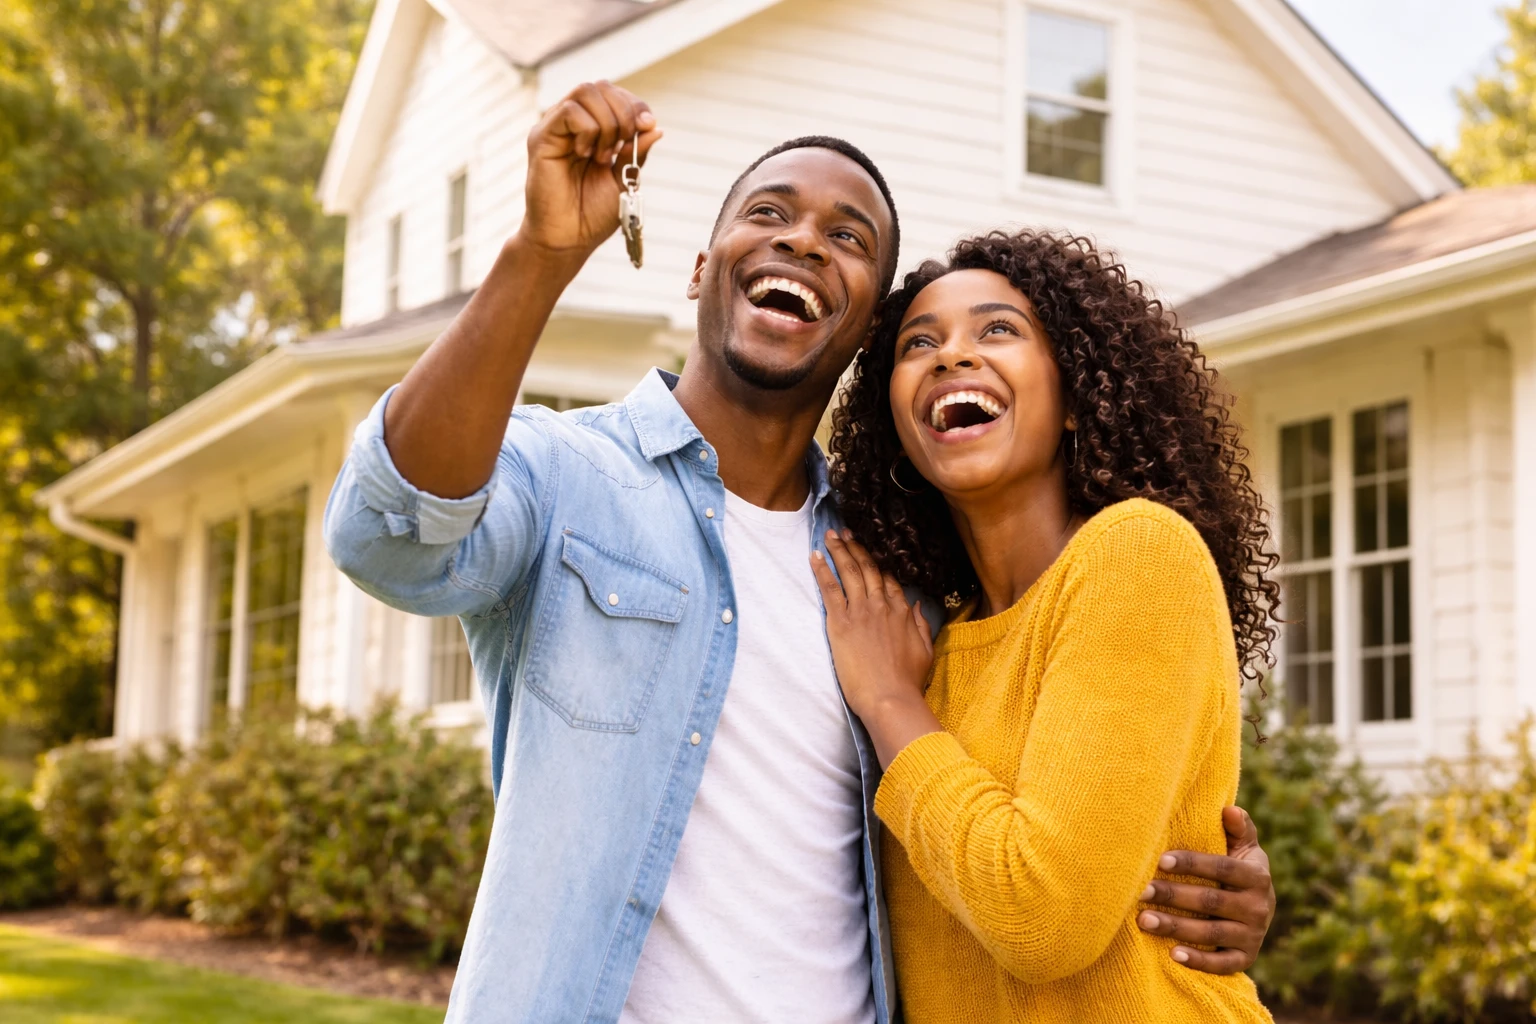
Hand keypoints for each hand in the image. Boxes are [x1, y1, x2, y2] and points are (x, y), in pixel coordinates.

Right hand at [519, 81, 663, 257]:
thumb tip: (655, 127)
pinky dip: (588, 129)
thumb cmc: (592, 213)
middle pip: (601, 86)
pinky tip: (587, 154)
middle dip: (624, 110)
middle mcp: (572, 123)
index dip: (635, 104)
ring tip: (604, 155)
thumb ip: (635, 152)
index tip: (647, 125)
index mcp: (593, 129)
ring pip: (585, 91)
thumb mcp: (623, 178)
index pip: (614, 94)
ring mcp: (555, 128)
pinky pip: (568, 111)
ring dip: (606, 122)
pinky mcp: (541, 137)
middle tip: (625, 144)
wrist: (569, 239)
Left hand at [811, 530, 940, 766]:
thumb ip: (921, 625)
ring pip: (850, 572)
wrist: (891, 698)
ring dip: (839, 551)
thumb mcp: (925, 651)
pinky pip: (830, 589)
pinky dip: (822, 570)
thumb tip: (918, 606)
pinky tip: (814, 556)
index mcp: (902, 613)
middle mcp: (882, 606)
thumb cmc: (907, 682)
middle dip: (857, 548)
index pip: (889, 580)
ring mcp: (861, 612)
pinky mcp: (841, 623)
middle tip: (847, 532)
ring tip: (830, 535)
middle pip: (869, 569)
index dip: (879, 563)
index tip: (870, 551)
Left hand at [1137, 806, 1275, 973]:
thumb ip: (1239, 828)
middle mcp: (1259, 907)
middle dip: (1173, 896)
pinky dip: (1199, 961)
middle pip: (1211, 902)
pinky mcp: (1246, 958)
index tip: (1161, 860)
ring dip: (1176, 927)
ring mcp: (1253, 935)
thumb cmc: (1238, 869)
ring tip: (1143, 919)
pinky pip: (1223, 964)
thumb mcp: (1244, 848)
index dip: (1193, 863)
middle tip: (1140, 891)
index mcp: (1256, 876)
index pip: (1223, 868)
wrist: (1258, 910)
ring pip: (1211, 934)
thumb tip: (1229, 809)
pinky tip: (1172, 954)